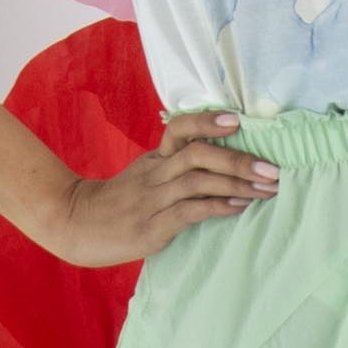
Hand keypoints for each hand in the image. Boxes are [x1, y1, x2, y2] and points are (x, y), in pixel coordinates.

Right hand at [39, 109, 279, 268]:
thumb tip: (223, 166)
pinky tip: (239, 207)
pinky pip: (191, 211)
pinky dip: (218, 207)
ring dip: (237, 184)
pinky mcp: (152, 226)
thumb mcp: (144, 176)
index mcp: (155, 158)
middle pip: (199, 154)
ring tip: (267, 190)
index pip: (180, 128)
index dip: (208, 121)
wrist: (74, 223)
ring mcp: (153, 199)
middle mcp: (155, 173)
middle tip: (273, 169)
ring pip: (199, 181)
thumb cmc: (118, 203)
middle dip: (240, 159)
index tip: (237, 121)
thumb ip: (175, 168)